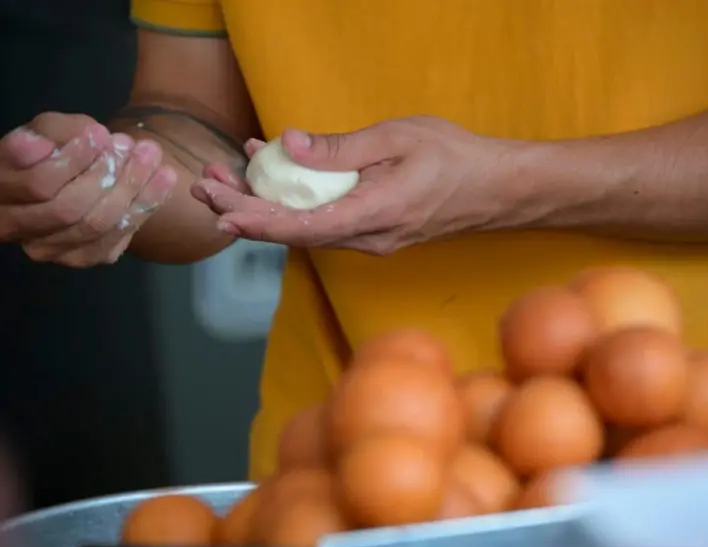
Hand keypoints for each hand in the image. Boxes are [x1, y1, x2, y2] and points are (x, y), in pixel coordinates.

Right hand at [0, 112, 176, 266]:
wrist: (66, 183)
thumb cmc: (50, 150)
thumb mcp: (47, 131)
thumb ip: (52, 134)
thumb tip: (55, 144)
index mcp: (1, 194)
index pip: (38, 185)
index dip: (73, 160)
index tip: (100, 133)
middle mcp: (18, 230)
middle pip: (69, 209)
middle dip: (109, 175)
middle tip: (136, 146)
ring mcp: (52, 250)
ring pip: (97, 225)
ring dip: (133, 190)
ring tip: (154, 158)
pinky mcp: (86, 256)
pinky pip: (119, 237)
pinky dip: (145, 206)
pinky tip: (163, 180)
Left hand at [192, 116, 515, 254]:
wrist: (495, 189)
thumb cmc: (454, 158)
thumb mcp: (398, 138)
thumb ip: (342, 148)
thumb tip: (289, 146)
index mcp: (373, 215)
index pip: (302, 228)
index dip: (256, 221)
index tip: (220, 211)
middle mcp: (367, 238)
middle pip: (294, 232)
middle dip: (245, 210)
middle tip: (206, 185)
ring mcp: (370, 240)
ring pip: (305, 228)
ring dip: (264, 207)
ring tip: (226, 179)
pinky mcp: (373, 233)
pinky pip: (324, 222)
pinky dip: (294, 203)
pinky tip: (275, 176)